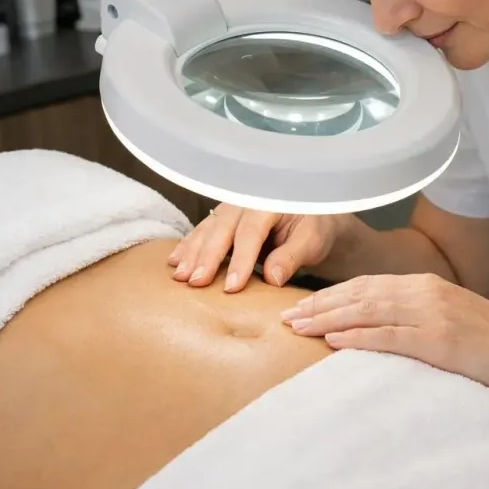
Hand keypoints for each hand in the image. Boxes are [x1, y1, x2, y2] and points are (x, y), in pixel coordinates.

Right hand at [169, 205, 348, 291]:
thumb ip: (292, 257)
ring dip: (191, 252)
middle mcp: (246, 203)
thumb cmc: (314, 228)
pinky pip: (202, 231)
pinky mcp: (223, 220)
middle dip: (207, 256)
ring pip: (208, 229)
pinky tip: (174, 261)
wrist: (312, 218)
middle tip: (195, 281)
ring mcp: (232, 209)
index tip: (231, 286)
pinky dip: (188, 246)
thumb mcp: (312, 241)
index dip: (241, 260)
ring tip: (179, 275)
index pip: (252, 232)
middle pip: (222, 229)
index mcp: (270, 203)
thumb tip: (273, 278)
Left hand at [280, 273, 488, 394]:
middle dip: (319, 303)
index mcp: (426, 284)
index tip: (302, 304)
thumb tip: (376, 326)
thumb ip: (416, 315)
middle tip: (287, 315)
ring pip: (368, 310)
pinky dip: (358, 336)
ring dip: (328, 318)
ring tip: (298, 327)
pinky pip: (390, 335)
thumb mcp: (451, 316)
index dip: (331, 293)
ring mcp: (432, 313)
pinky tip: (334, 340)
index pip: (367, 284)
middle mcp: (425, 292)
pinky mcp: (439, 339)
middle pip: (360, 293)